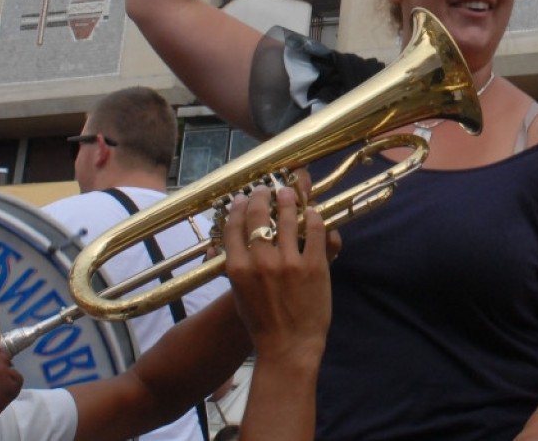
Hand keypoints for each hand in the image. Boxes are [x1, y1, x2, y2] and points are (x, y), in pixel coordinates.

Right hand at [223, 186, 331, 362]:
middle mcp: (261, 262)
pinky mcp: (313, 266)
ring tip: (288, 192)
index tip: (242, 199)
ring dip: (288, 200)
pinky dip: (314, 217)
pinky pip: (315, 230)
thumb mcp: (239, 294)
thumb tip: (222, 246)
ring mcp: (288, 263)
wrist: (288, 348)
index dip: (238, 208)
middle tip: (264, 189)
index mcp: (238, 269)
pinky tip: (312, 213)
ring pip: (288, 217)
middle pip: (258, 216)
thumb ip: (234, 267)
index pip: (233, 226)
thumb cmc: (262, 324)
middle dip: (261, 197)